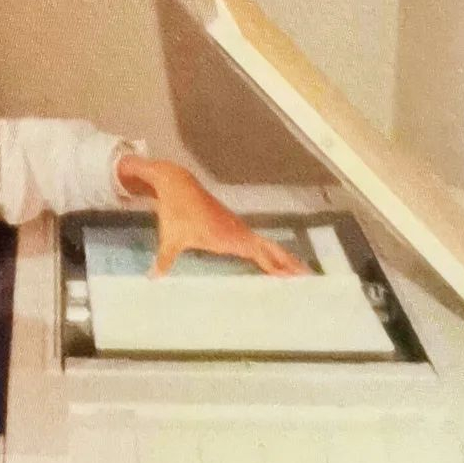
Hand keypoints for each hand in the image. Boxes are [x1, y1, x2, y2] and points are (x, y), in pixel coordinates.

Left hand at [117, 154, 309, 276]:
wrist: (176, 183)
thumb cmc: (175, 210)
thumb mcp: (170, 238)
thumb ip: (164, 260)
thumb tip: (153, 279)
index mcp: (229, 237)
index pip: (261, 253)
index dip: (279, 265)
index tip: (297, 277)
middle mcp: (238, 234)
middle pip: (271, 251)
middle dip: (290, 264)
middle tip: (310, 280)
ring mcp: (238, 230)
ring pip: (267, 247)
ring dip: (284, 259)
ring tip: (302, 276)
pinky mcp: (233, 229)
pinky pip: (258, 244)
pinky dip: (271, 254)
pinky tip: (274, 265)